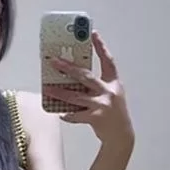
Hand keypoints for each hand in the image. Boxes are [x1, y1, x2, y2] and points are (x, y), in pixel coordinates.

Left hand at [51, 33, 134, 151]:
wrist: (122, 136)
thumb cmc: (114, 113)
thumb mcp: (111, 94)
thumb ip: (98, 85)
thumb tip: (75, 76)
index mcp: (114, 83)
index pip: (108, 60)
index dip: (101, 46)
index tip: (92, 33)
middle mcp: (109, 92)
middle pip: (85, 76)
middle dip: (68, 68)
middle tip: (54, 61)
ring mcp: (103, 105)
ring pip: (76, 96)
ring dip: (60, 92)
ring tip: (47, 88)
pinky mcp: (96, 118)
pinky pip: (76, 115)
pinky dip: (67, 114)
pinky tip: (59, 113)